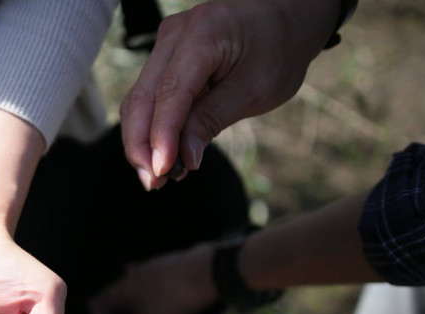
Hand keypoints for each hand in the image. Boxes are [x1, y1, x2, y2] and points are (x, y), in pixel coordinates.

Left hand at [89, 243, 217, 313]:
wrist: (209, 270)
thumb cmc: (165, 283)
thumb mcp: (130, 289)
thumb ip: (110, 298)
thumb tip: (95, 303)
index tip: (92, 298)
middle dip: (112, 303)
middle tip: (103, 287)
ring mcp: (169, 313)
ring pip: (140, 305)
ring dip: (127, 291)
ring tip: (118, 275)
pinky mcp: (177, 298)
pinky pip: (153, 294)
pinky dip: (141, 284)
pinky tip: (133, 268)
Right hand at [121, 0, 338, 189]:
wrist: (286, 18)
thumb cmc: (279, 49)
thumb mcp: (255, 90)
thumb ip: (213, 120)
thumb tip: (183, 157)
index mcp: (205, 32)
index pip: (170, 92)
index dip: (161, 136)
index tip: (161, 171)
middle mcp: (176, 33)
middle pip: (142, 97)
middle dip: (142, 145)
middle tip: (153, 183)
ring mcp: (166, 43)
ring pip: (138, 100)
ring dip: (142, 141)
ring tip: (158, 176)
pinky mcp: (165, 57)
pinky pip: (148, 96)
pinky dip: (152, 128)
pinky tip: (162, 155)